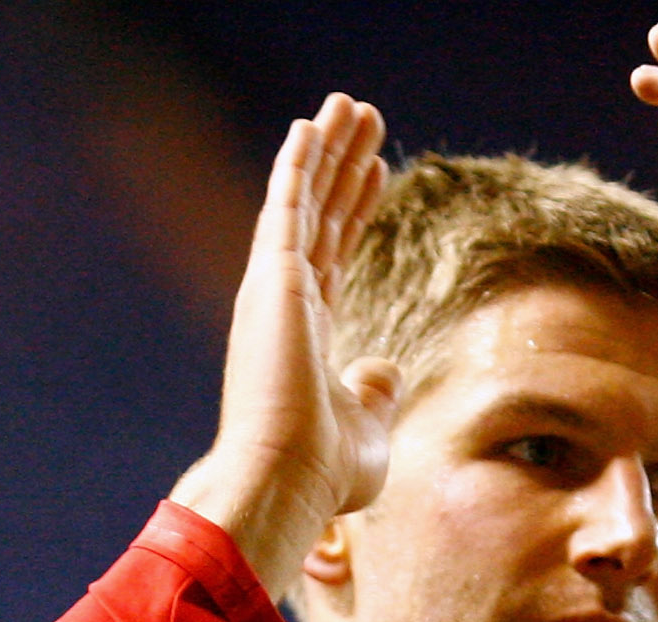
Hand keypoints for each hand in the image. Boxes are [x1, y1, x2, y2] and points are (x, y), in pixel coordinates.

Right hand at [169, 92, 394, 596]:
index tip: (376, 170)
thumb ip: (375, 393)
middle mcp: (286, 304)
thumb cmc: (322, 473)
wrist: (286, 480)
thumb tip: (385, 367)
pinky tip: (310, 126)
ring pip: (305, 200)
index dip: (355, 207)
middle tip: (365, 117)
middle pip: (322, 215)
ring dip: (327, 150)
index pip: (335, 253)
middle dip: (344, 165)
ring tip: (349, 104)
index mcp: (306, 334)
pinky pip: (287, 207)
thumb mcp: (368, 428)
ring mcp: (275, 289)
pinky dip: (297, 166)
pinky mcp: (273, 279)